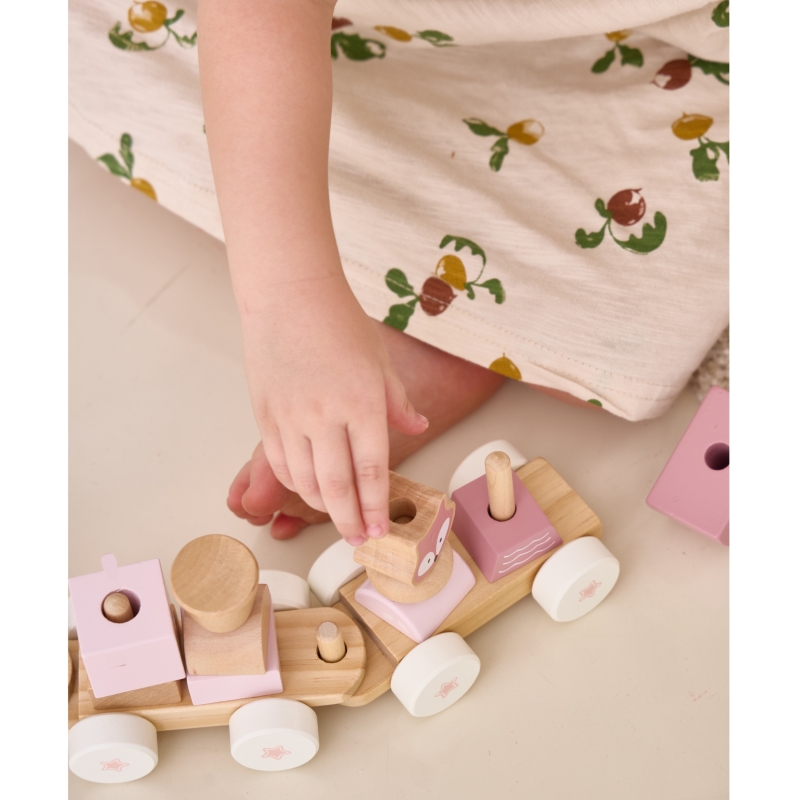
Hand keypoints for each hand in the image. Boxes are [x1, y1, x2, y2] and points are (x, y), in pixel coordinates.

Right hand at [240, 274, 427, 544]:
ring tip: (336, 514)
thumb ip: (398, 403)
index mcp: (362, 403)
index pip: (373, 470)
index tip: (380, 528)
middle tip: (358, 539)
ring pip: (305, 480)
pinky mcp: (266, 414)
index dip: (377, 506)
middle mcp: (326, 415)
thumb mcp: (381, 362)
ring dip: (322, 505)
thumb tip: (418, 428)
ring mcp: (291, 417)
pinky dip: (294, 482)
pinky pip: (280, 461)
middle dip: (350, 520)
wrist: (290, 296)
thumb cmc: (339, 323)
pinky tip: (307, 488)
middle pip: (337, 485)